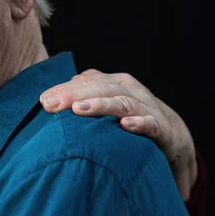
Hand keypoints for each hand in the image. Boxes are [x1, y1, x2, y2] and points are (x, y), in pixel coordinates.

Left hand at [39, 69, 196, 200]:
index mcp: (113, 82)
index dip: (64, 89)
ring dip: (100, 105)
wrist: (170, 133)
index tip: (44, 100)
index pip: (85, 81)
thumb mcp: (104, 103)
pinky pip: (150, 124)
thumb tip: (48, 98)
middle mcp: (129, 90)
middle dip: (74, 95)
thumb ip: (80, 96)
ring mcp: (146, 107)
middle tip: (52, 105)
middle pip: (99, 88)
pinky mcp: (162, 128)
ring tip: (79, 109)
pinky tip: (125, 125)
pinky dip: (139, 123)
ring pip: (121, 102)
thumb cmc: (127, 116)